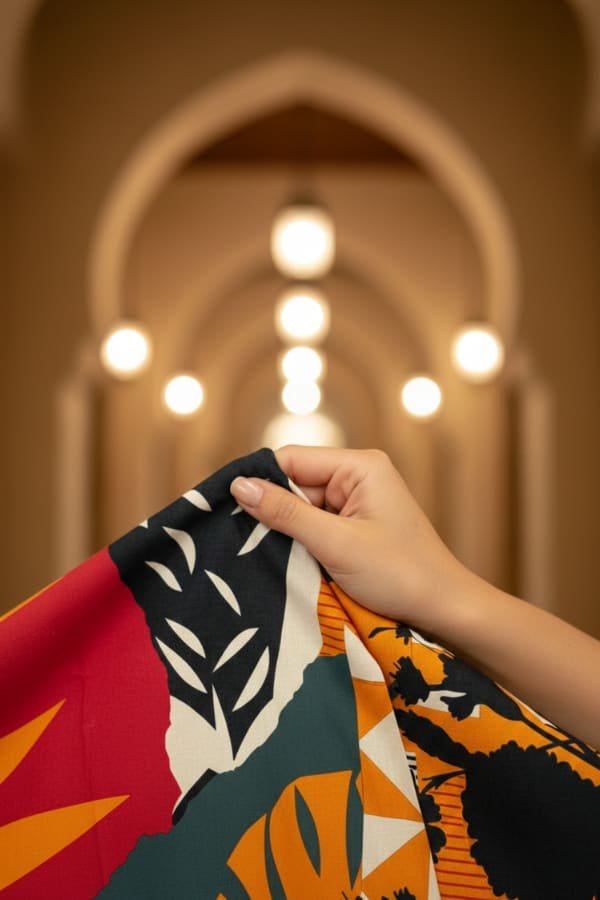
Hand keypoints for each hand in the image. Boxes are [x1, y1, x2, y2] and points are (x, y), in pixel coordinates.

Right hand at [230, 445, 462, 629]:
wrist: (444, 609)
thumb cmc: (400, 573)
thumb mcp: (336, 543)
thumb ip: (286, 513)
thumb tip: (239, 485)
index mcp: (360, 466)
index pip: (292, 459)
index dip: (259, 480)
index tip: (225, 506)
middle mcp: (358, 476)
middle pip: (294, 483)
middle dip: (272, 511)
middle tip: (241, 540)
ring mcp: (357, 501)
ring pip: (302, 508)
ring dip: (286, 532)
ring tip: (262, 556)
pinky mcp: (355, 526)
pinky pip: (315, 526)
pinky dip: (301, 543)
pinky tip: (287, 561)